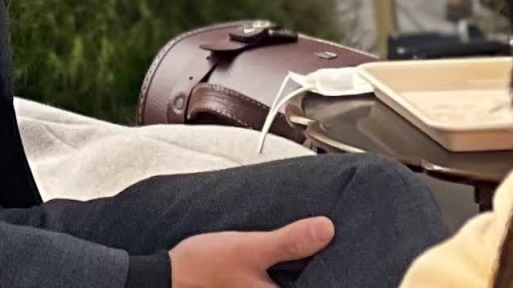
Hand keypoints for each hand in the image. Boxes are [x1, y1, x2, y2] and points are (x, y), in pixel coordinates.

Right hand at [169, 216, 333, 285]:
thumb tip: (326, 230)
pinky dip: (286, 270)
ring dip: (300, 268)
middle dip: (317, 268)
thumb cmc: (204, 268)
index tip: (343, 255)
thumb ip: (289, 241)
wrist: (169, 275)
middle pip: (307, 283)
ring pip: (292, 283)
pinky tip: (286, 252)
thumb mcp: (250, 248)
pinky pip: (279, 282)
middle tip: (326, 244)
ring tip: (310, 244)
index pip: (320, 286)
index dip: (332, 274)